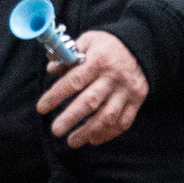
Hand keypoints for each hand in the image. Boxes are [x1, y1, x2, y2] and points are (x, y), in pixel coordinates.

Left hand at [37, 29, 147, 145]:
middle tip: (56, 130)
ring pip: (107, 117)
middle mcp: (113, 77)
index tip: (42, 108)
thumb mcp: (88, 41)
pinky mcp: (137, 101)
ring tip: (72, 141)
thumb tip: (51, 69)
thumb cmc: (108, 45)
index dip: (56, 96)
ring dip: (88, 132)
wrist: (141, 47)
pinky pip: (124, 122)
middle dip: (71, 118)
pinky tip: (93, 139)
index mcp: (98, 61)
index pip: (74, 81)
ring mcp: (127, 91)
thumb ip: (69, 55)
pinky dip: (108, 133)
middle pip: (90, 102)